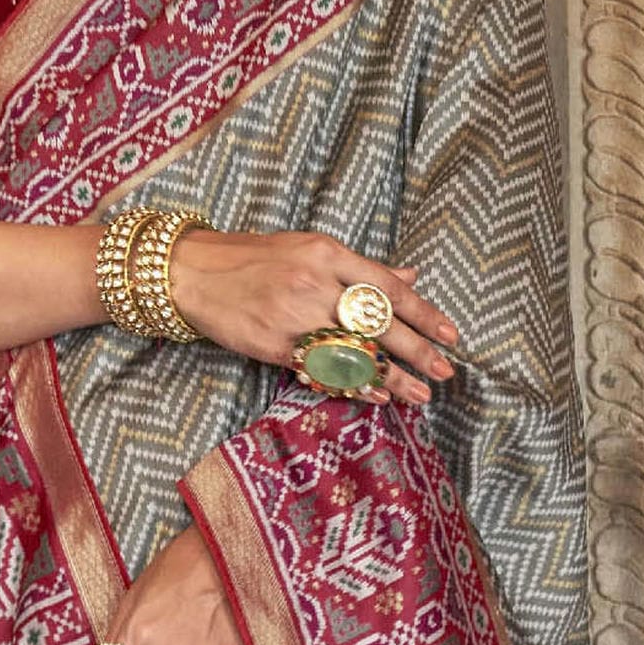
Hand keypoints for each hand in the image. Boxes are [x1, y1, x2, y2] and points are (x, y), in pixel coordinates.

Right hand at [171, 231, 456, 407]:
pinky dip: (352, 384)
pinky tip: (375, 395)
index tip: (450, 334)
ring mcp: (294, 315)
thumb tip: (410, 273)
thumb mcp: (309, 249)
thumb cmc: (254, 258)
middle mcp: (314, 282)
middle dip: (417, 349)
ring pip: (354, 350)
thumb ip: (360, 267)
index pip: (387, 285)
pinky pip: (322, 369)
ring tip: (420, 395)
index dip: (423, 312)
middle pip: (378, 321)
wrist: (193, 272)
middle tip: (446, 371)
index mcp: (327, 252)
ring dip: (391, 376)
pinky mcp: (274, 344)